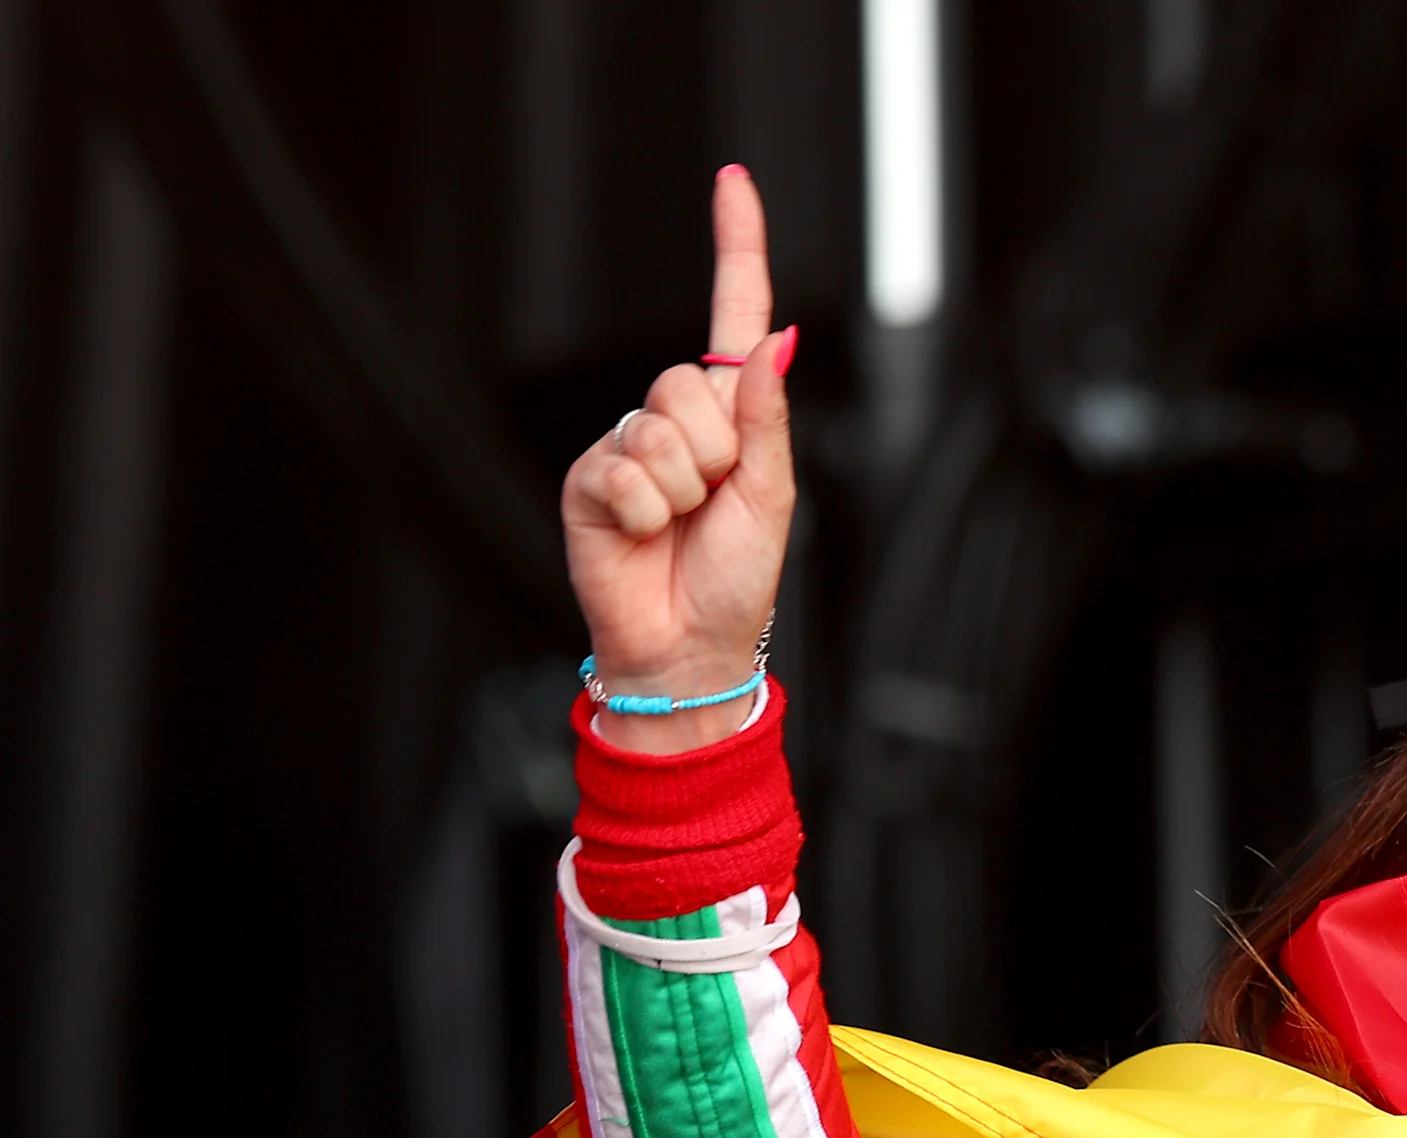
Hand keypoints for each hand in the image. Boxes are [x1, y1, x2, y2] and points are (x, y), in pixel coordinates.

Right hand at [562, 165, 797, 753]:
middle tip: (712, 503)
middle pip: (687, 386)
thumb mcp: (773, 495)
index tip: (733, 179)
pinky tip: (640, 535)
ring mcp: (625, 444)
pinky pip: (621, 470)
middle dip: (714, 453)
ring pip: (657, 432)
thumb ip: (768, 416)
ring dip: (681, 490)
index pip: (730, 313)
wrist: (686, 643)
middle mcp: (673, 418)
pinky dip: (642, 511)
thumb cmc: (737, 577)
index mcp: (728, 414)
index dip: (735, 246)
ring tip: (679, 527)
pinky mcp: (586, 477)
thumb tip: (773, 337)